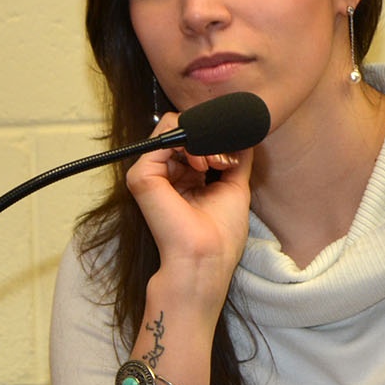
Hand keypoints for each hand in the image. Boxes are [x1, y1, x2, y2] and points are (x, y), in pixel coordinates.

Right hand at [125, 111, 253, 313]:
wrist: (207, 257)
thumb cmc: (221, 234)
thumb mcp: (235, 186)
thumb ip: (236, 158)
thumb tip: (242, 135)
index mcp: (184, 177)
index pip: (193, 138)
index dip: (214, 140)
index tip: (230, 160)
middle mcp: (165, 173)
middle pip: (182, 129)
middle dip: (209, 137)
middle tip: (223, 162)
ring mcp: (151, 173)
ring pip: (173, 127)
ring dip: (202, 139)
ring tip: (214, 164)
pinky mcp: (142, 175)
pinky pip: (164, 137)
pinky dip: (189, 142)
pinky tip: (202, 165)